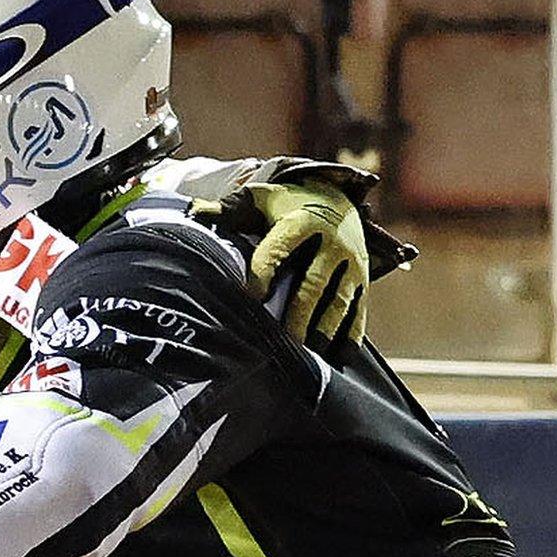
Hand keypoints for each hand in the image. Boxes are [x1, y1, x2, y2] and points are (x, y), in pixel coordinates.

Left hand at [242, 181, 370, 349]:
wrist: (337, 198)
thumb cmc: (288, 204)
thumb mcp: (261, 199)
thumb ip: (229, 208)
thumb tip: (194, 211)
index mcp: (302, 222)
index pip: (280, 248)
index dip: (264, 271)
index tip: (250, 295)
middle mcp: (332, 243)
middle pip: (314, 283)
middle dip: (299, 313)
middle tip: (284, 339)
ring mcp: (351, 264)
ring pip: (339, 301)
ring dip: (325, 329)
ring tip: (308, 352)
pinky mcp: (363, 280)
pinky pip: (359, 310)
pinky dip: (350, 335)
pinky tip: (338, 358)